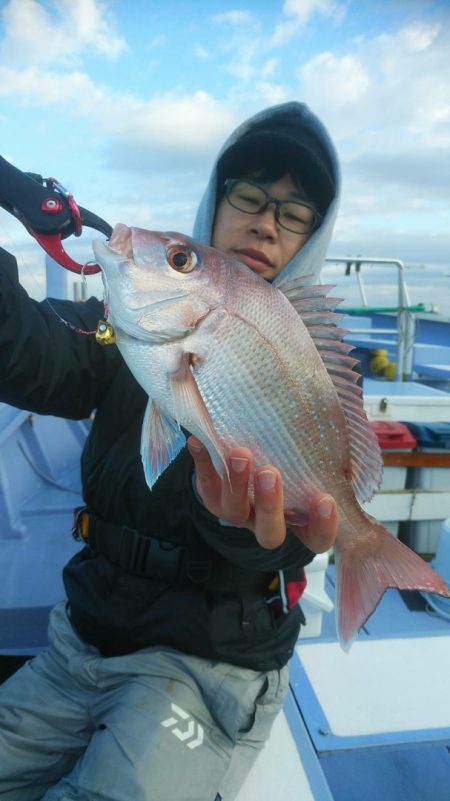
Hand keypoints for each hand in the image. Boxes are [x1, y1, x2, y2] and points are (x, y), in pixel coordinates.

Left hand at [187, 436, 337, 551]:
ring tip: (240, 454)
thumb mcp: (313, 459)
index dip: (323, 526)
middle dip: (270, 504)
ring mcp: (239, 514)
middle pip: (270, 533)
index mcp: (300, 520)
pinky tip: (199, 442)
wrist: (246, 461)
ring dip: (237, 483)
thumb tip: (343, 419)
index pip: (317, 538)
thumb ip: (328, 449)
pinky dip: (202, 463)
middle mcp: (268, 522)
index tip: (325, 499)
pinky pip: (206, 486)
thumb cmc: (291, 459)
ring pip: (235, 511)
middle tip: (271, 473)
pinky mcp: (213, 498)